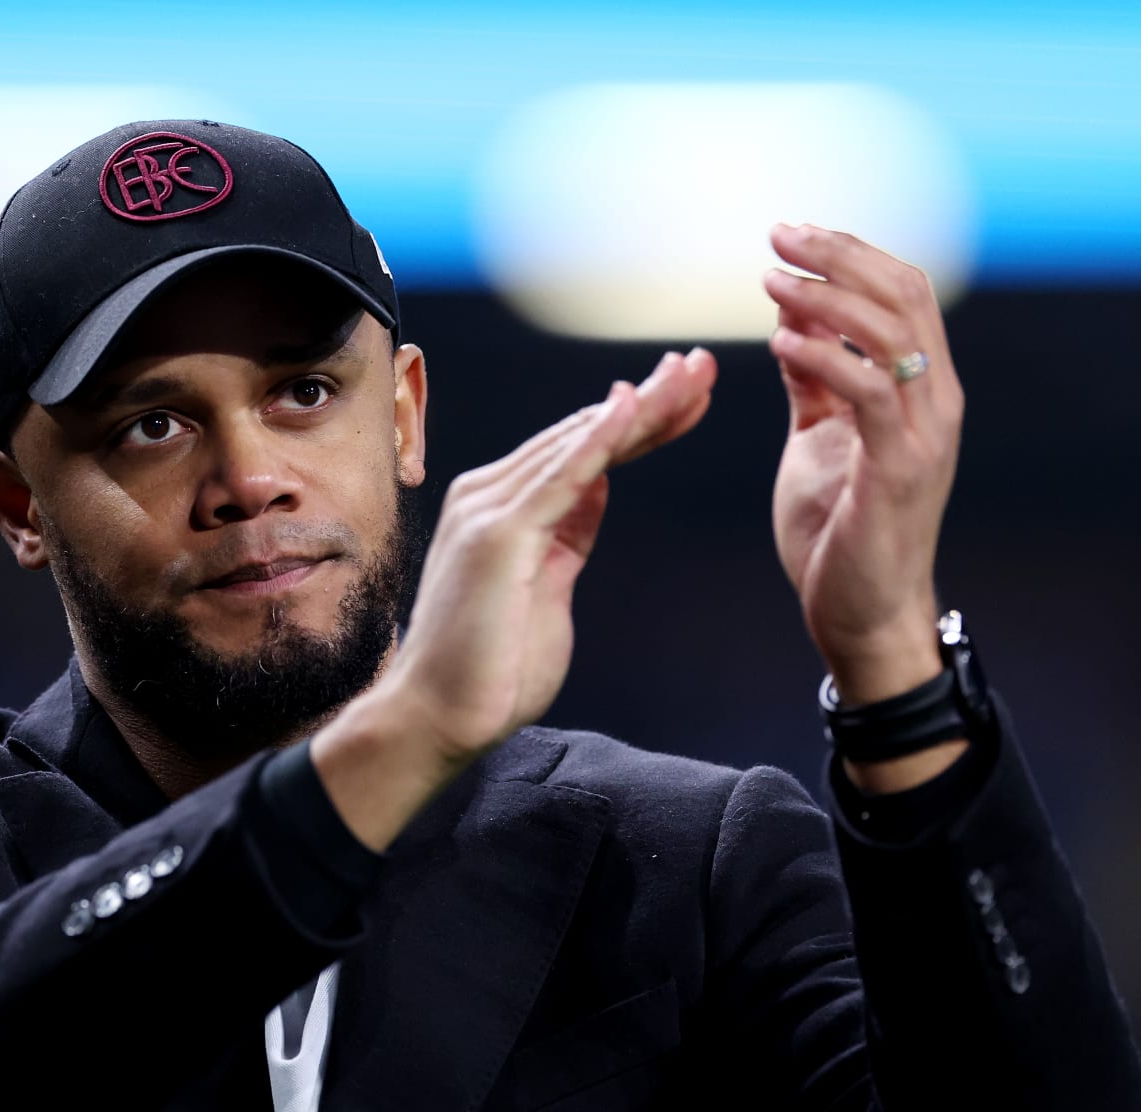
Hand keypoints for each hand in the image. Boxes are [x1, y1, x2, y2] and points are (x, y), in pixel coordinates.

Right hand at [314, 348, 715, 848]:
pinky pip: (558, 476)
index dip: (638, 422)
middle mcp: (488, 496)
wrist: (439, 718)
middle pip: (581, 435)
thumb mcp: (549, 586)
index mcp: (503, 508)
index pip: (581, 452)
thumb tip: (599, 487)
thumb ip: (570, 535)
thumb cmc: (490, 668)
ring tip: (688, 374)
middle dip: (648, 400)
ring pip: (576, 445)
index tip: (690, 397)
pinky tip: (630, 405)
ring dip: (637, 407)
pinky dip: (596, 439)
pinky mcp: (497, 535)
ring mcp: (488, 511)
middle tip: (701, 364)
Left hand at [764, 224, 962, 706]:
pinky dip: (826, 357)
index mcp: (919, 388)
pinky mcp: (899, 468)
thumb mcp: (818, 438)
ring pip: (891, 333)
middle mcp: (935, 400)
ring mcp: (923, 433)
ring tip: (770, 280)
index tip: (792, 233)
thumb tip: (792, 324)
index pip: (901, 292)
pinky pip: (870, 393)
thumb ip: (813, 382)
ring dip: (826, 297)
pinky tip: (780, 339)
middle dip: (840, 254)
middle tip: (779, 234)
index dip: (850, 253)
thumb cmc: (838, 529)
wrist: (860, 615)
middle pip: (903, 295)